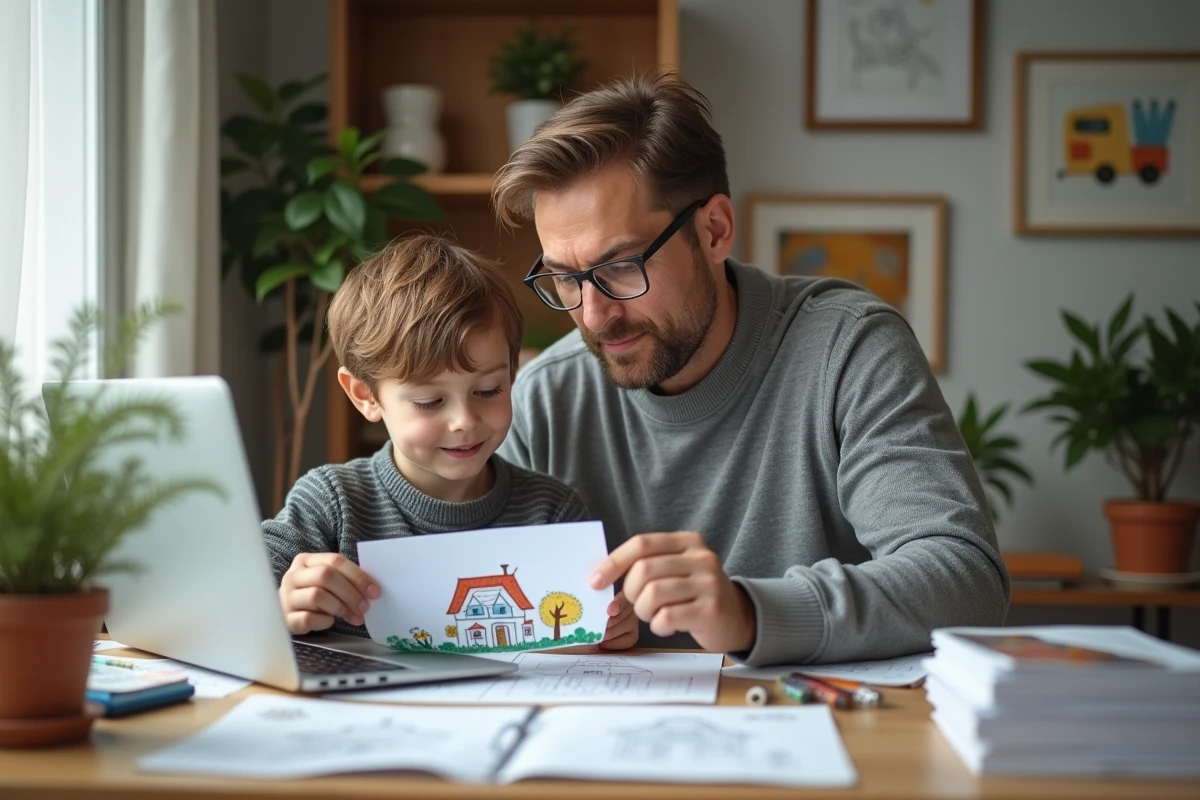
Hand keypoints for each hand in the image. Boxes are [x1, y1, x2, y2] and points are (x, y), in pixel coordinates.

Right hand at [279, 552, 380, 634]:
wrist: (288, 612)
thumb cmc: (313, 593)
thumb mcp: (326, 581)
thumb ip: (344, 578)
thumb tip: (372, 589)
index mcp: (305, 560)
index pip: (335, 561)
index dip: (358, 575)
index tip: (375, 591)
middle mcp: (293, 576)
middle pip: (325, 576)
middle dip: (350, 592)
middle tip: (365, 607)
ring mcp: (286, 597)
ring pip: (317, 596)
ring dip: (341, 608)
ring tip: (354, 617)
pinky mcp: (286, 618)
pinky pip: (309, 618)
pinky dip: (324, 621)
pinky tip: (329, 622)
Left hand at [589, 532, 755, 653]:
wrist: (737, 618)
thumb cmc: (694, 595)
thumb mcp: (675, 571)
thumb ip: (644, 568)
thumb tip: (599, 581)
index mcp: (688, 541)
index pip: (642, 544)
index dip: (613, 562)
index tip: (595, 581)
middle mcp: (701, 558)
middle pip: (644, 570)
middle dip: (630, 592)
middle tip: (636, 604)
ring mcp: (709, 583)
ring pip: (652, 594)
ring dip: (644, 611)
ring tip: (654, 615)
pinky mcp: (711, 610)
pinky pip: (666, 617)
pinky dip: (658, 626)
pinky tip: (667, 625)